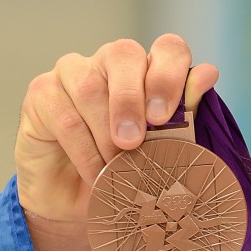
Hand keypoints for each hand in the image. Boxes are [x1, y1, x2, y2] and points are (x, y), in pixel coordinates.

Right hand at [14, 34, 218, 250]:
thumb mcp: (162, 148)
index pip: (168, 48)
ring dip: (106, 134)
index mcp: (149, 67)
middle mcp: (111, 61)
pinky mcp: (42, 92)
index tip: (163, 116)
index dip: (169, 74)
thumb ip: (184, 112)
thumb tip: (208, 73)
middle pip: (123, 54)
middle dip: (132, 99)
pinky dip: (85, 150)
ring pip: (89, 87)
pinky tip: (97, 174)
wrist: (80, 202)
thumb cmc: (128, 169)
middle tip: (135, 141)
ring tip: (117, 167)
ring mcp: (73, 71)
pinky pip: (65, 116)